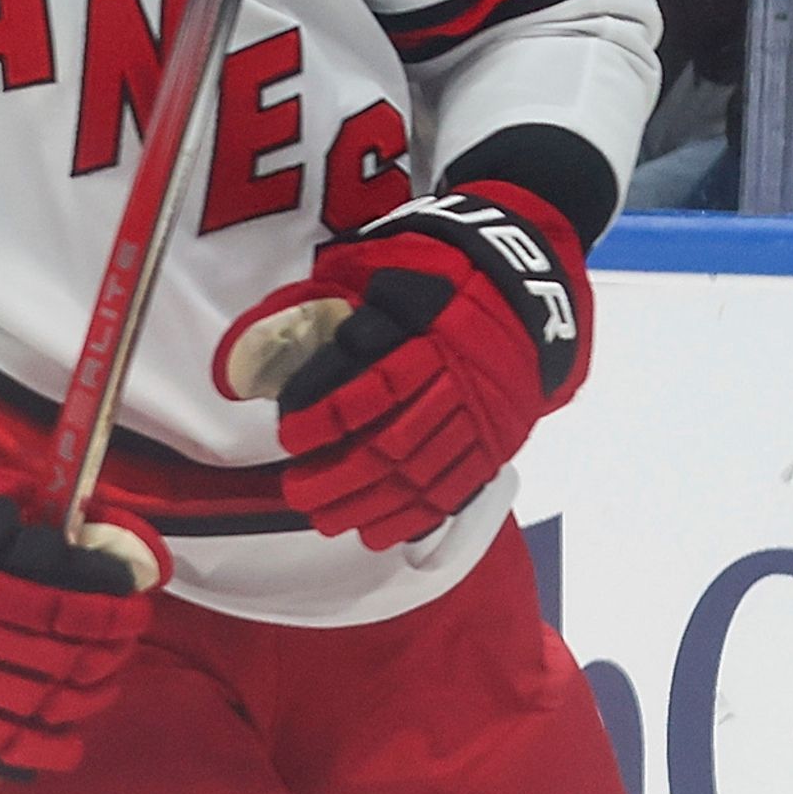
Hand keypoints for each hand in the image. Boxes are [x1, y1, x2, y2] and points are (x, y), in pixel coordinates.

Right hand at [0, 446, 163, 775]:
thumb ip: (35, 515)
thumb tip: (106, 536)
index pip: (58, 600)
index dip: (106, 606)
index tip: (134, 600)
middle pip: (50, 653)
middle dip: (103, 649)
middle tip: (127, 638)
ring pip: (27, 699)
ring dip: (79, 696)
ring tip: (106, 683)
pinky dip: (33, 750)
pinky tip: (69, 746)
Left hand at [216, 184, 594, 548]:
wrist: (530, 285)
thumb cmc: (442, 268)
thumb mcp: (384, 261)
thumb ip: (327, 295)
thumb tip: (262, 336)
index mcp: (427, 331)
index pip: (372, 386)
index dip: (326, 417)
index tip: (290, 436)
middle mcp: (457, 379)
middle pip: (392, 442)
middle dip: (338, 475)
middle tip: (296, 489)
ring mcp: (481, 416)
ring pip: (419, 474)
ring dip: (367, 504)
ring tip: (324, 518)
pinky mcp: (496, 442)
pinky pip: (453, 490)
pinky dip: (413, 518)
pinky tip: (376, 532)